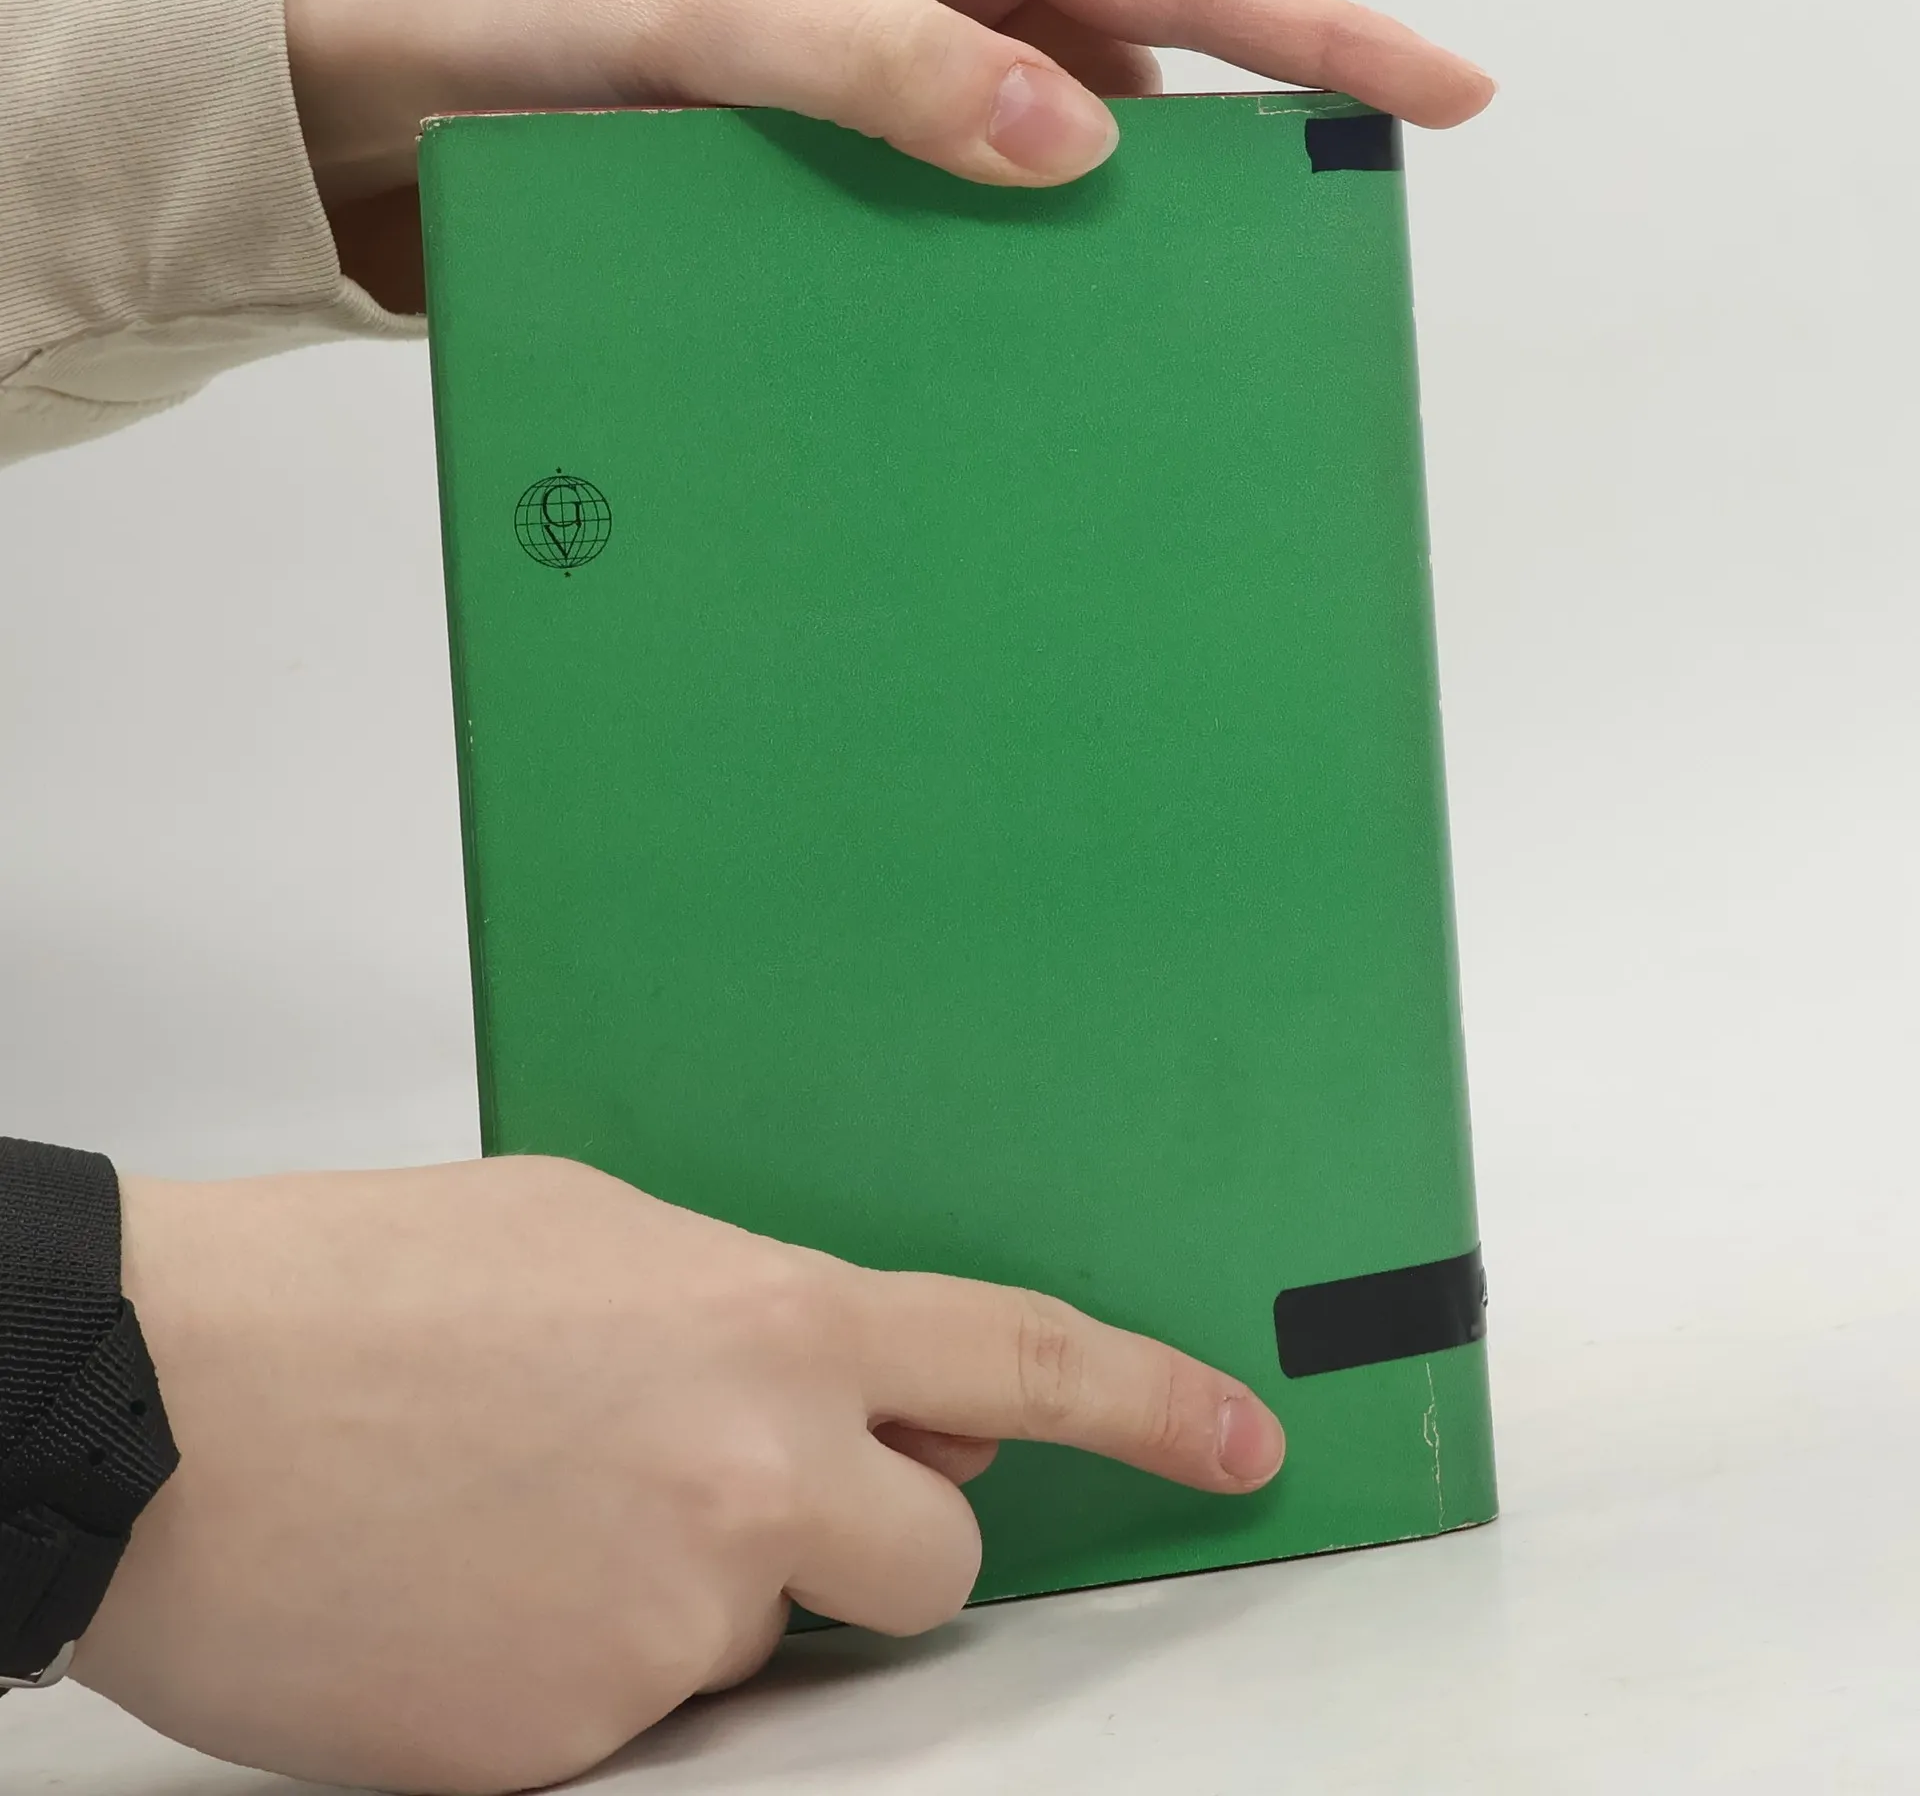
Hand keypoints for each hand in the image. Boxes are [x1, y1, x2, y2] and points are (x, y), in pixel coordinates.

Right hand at [76, 1156, 1284, 1794]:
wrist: (156, 1403)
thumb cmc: (360, 1289)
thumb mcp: (596, 1237)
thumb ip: (763, 1317)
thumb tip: (878, 1393)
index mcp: (765, 1324)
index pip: (1022, 1361)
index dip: (1149, 1405)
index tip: (1238, 1439)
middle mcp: (750, 1477)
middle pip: (933, 1555)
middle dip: (876, 1538)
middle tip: (743, 1496)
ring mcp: (669, 1625)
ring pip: (771, 1639)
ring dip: (705, 1596)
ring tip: (542, 1513)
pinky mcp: (576, 1745)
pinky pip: (647, 1714)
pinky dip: (591, 1661)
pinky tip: (481, 1582)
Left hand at [286, 0, 1493, 207]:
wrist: (406, 46)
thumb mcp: (698, 18)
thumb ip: (882, 67)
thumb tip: (1075, 138)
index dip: (1315, 29)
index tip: (1441, 93)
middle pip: (1133, 47)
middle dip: (1223, 146)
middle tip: (1282, 257)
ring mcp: (896, 41)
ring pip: (1056, 126)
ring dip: (1097, 219)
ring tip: (1121, 323)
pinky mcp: (855, 119)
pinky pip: (969, 176)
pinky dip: (1001, 242)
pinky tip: (1002, 307)